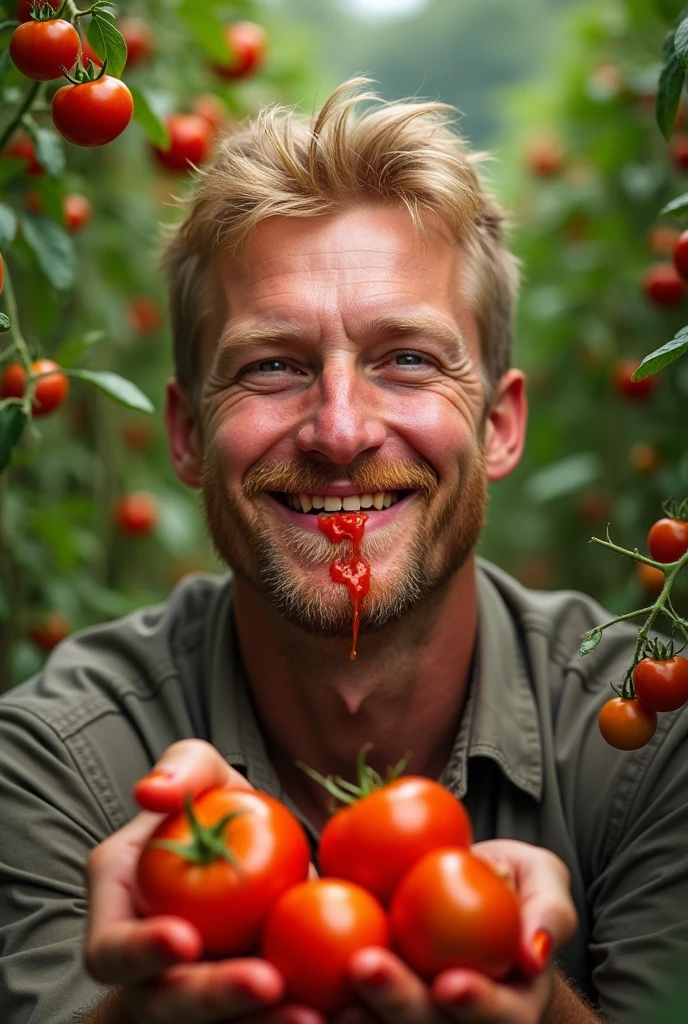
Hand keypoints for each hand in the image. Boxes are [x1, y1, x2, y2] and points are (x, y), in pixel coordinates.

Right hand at [84, 739, 318, 1023]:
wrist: (260, 858)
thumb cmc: (219, 813)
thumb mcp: (206, 777)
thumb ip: (183, 770)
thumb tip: (151, 791)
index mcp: (121, 914)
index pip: (110, 950)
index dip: (140, 953)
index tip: (187, 939)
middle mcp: (149, 972)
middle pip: (166, 1004)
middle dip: (214, 1000)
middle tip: (267, 982)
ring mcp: (194, 1003)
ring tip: (314, 1016)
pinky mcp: (242, 1014)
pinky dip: (295, 1021)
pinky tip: (341, 1012)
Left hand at [338, 839, 576, 1023]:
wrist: (466, 894)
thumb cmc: (511, 887)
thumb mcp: (544, 882)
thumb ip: (549, 910)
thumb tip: (534, 952)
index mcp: (508, 1006)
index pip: (494, 1015)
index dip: (475, 1005)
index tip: (450, 984)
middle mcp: (456, 1021)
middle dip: (397, 1004)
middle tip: (364, 968)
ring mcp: (410, 1016)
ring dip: (354, 1014)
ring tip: (319, 990)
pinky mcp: (370, 1003)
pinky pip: (344, 1008)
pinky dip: (315, 1004)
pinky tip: (286, 984)